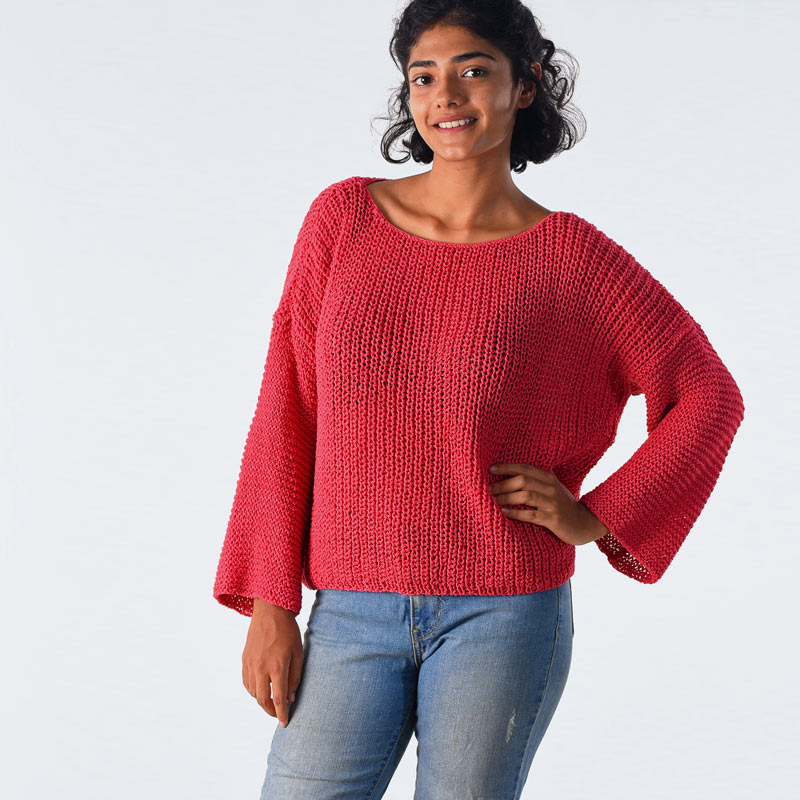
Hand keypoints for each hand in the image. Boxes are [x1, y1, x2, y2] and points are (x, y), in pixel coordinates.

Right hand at [242, 599, 303, 727]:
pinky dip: (253, 690)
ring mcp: (250, 664)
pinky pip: (246, 682)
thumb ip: (295, 677)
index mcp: (277, 666)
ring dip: (262, 701)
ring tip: (271, 701)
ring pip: (253, 693)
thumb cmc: (288, 631)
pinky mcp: (244, 659)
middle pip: (262, 700)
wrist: (270, 611)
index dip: (282, 714)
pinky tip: (260, 689)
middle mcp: (261, 667)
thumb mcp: (299, 653)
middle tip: (279, 714)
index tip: (285, 724)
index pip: (278, 699)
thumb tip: (291, 698)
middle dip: (270, 712)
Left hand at [488, 462, 608, 545]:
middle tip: (488, 489)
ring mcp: (552, 503)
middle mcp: (551, 487)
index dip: (507, 467)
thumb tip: (511, 475)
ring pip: (525, 496)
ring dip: (506, 498)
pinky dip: (515, 513)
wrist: (585, 523)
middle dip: (502, 484)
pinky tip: (504, 512)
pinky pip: (530, 514)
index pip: (524, 467)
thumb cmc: (564, 505)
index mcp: (549, 477)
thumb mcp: (552, 488)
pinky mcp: (553, 519)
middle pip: (522, 480)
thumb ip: (537, 480)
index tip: (491, 469)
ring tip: (493, 500)